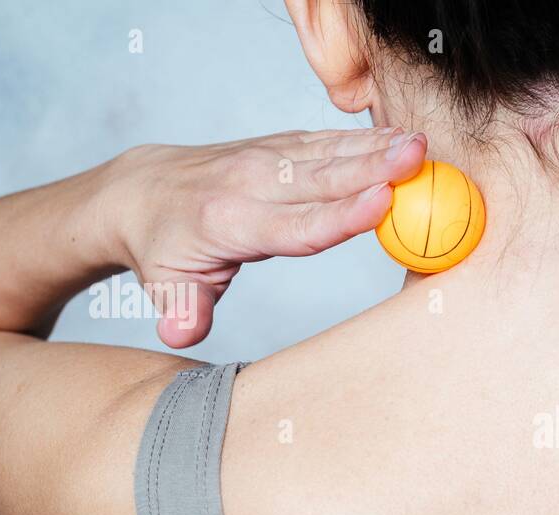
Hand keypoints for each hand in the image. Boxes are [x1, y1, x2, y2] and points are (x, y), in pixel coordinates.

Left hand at [106, 127, 426, 346]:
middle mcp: (251, 184)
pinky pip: (324, 141)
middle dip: (373, 167)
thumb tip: (180, 334)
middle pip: (322, 179)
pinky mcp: (277, 148)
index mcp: (231, 223)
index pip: (297, 224)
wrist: (138, 190)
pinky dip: (361, 139)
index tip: (383, 201)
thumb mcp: (165, 285)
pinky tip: (396, 137)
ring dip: (376, 147)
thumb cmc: (161, 246)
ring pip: (328, 153)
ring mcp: (264, 160)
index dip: (342, 216)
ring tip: (420, 142)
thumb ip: (182, 310)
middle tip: (418, 156)